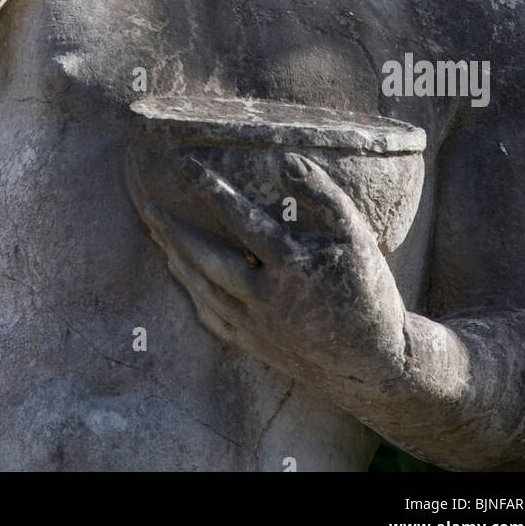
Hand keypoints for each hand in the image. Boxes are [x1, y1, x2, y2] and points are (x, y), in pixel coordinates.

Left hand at [143, 152, 408, 398]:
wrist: (375, 365)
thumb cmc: (368, 292)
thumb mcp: (357, 236)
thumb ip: (324, 195)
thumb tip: (287, 160)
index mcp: (292, 266)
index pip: (242, 218)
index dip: (212, 188)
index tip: (185, 163)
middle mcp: (267, 297)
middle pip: (207, 258)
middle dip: (175, 230)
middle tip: (149, 205)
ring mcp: (257, 326)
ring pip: (202, 289)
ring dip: (177, 258)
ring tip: (157, 232)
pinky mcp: (254, 346)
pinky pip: (210, 319)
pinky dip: (191, 294)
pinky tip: (181, 274)